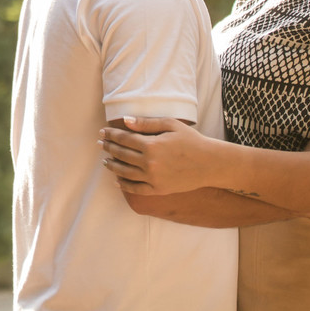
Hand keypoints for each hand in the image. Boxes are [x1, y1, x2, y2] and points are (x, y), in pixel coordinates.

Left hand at [98, 116, 216, 195]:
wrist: (210, 163)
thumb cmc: (191, 140)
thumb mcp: (170, 125)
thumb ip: (146, 123)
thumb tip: (125, 121)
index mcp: (152, 145)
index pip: (124, 139)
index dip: (111, 135)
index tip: (103, 132)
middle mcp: (150, 163)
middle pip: (122, 155)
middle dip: (108, 148)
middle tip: (100, 143)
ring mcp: (153, 178)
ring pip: (125, 173)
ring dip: (112, 166)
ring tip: (105, 161)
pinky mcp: (158, 189)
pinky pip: (136, 189)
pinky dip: (124, 185)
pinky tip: (117, 180)